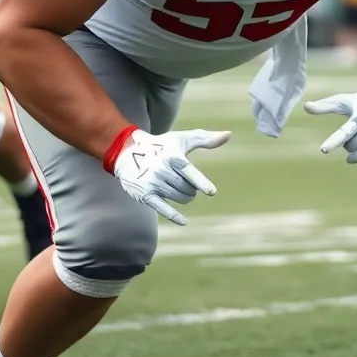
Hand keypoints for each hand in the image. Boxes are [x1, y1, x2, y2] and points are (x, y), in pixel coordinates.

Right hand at [106, 126, 230, 225]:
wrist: (127, 151)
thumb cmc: (161, 145)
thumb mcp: (182, 139)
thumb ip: (205, 139)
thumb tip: (228, 135)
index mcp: (172, 156)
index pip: (188, 171)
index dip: (201, 181)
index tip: (212, 192)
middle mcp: (161, 170)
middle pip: (186, 188)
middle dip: (192, 189)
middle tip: (188, 184)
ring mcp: (153, 183)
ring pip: (178, 198)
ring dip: (186, 197)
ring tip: (182, 190)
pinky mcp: (145, 194)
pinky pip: (162, 209)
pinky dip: (174, 216)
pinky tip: (184, 222)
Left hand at [304, 80, 356, 172]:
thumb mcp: (345, 101)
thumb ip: (326, 106)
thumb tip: (305, 106)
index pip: (347, 129)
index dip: (335, 140)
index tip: (323, 150)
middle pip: (355, 143)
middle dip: (348, 146)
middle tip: (349, 142)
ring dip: (355, 156)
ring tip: (351, 155)